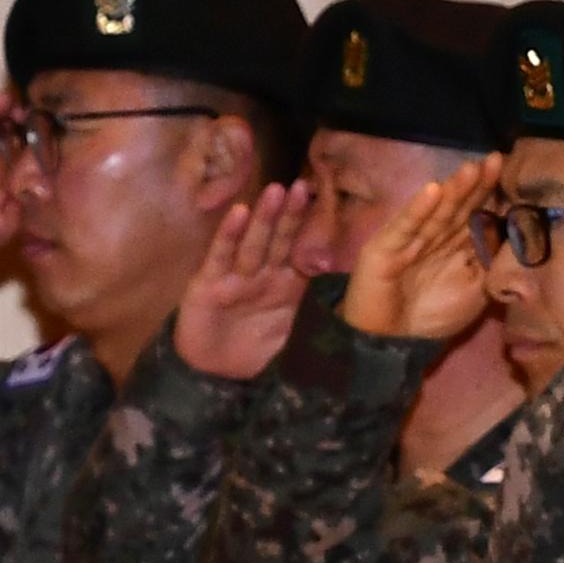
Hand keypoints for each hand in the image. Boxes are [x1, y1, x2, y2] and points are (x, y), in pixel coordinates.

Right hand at [172, 182, 313, 378]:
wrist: (214, 376)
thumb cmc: (256, 352)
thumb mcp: (295, 335)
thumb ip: (318, 315)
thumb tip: (355, 302)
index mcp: (286, 284)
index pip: (302, 250)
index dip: (312, 230)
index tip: (329, 205)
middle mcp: (263, 274)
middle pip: (280, 239)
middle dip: (291, 214)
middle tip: (304, 186)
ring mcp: (236, 276)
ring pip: (254, 242)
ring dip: (265, 217)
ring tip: (277, 191)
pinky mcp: (208, 284)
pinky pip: (221, 256)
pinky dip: (229, 234)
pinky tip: (238, 213)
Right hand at [342, 156, 500, 343]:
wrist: (389, 343)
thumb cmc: (432, 316)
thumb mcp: (475, 291)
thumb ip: (491, 264)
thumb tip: (516, 236)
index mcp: (453, 245)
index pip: (474, 214)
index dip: (489, 194)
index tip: (508, 172)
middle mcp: (433, 237)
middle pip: (457, 207)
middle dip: (476, 184)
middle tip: (494, 159)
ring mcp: (408, 240)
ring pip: (435, 213)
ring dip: (453, 191)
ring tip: (470, 169)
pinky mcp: (384, 249)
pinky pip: (404, 228)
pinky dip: (418, 209)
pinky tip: (432, 191)